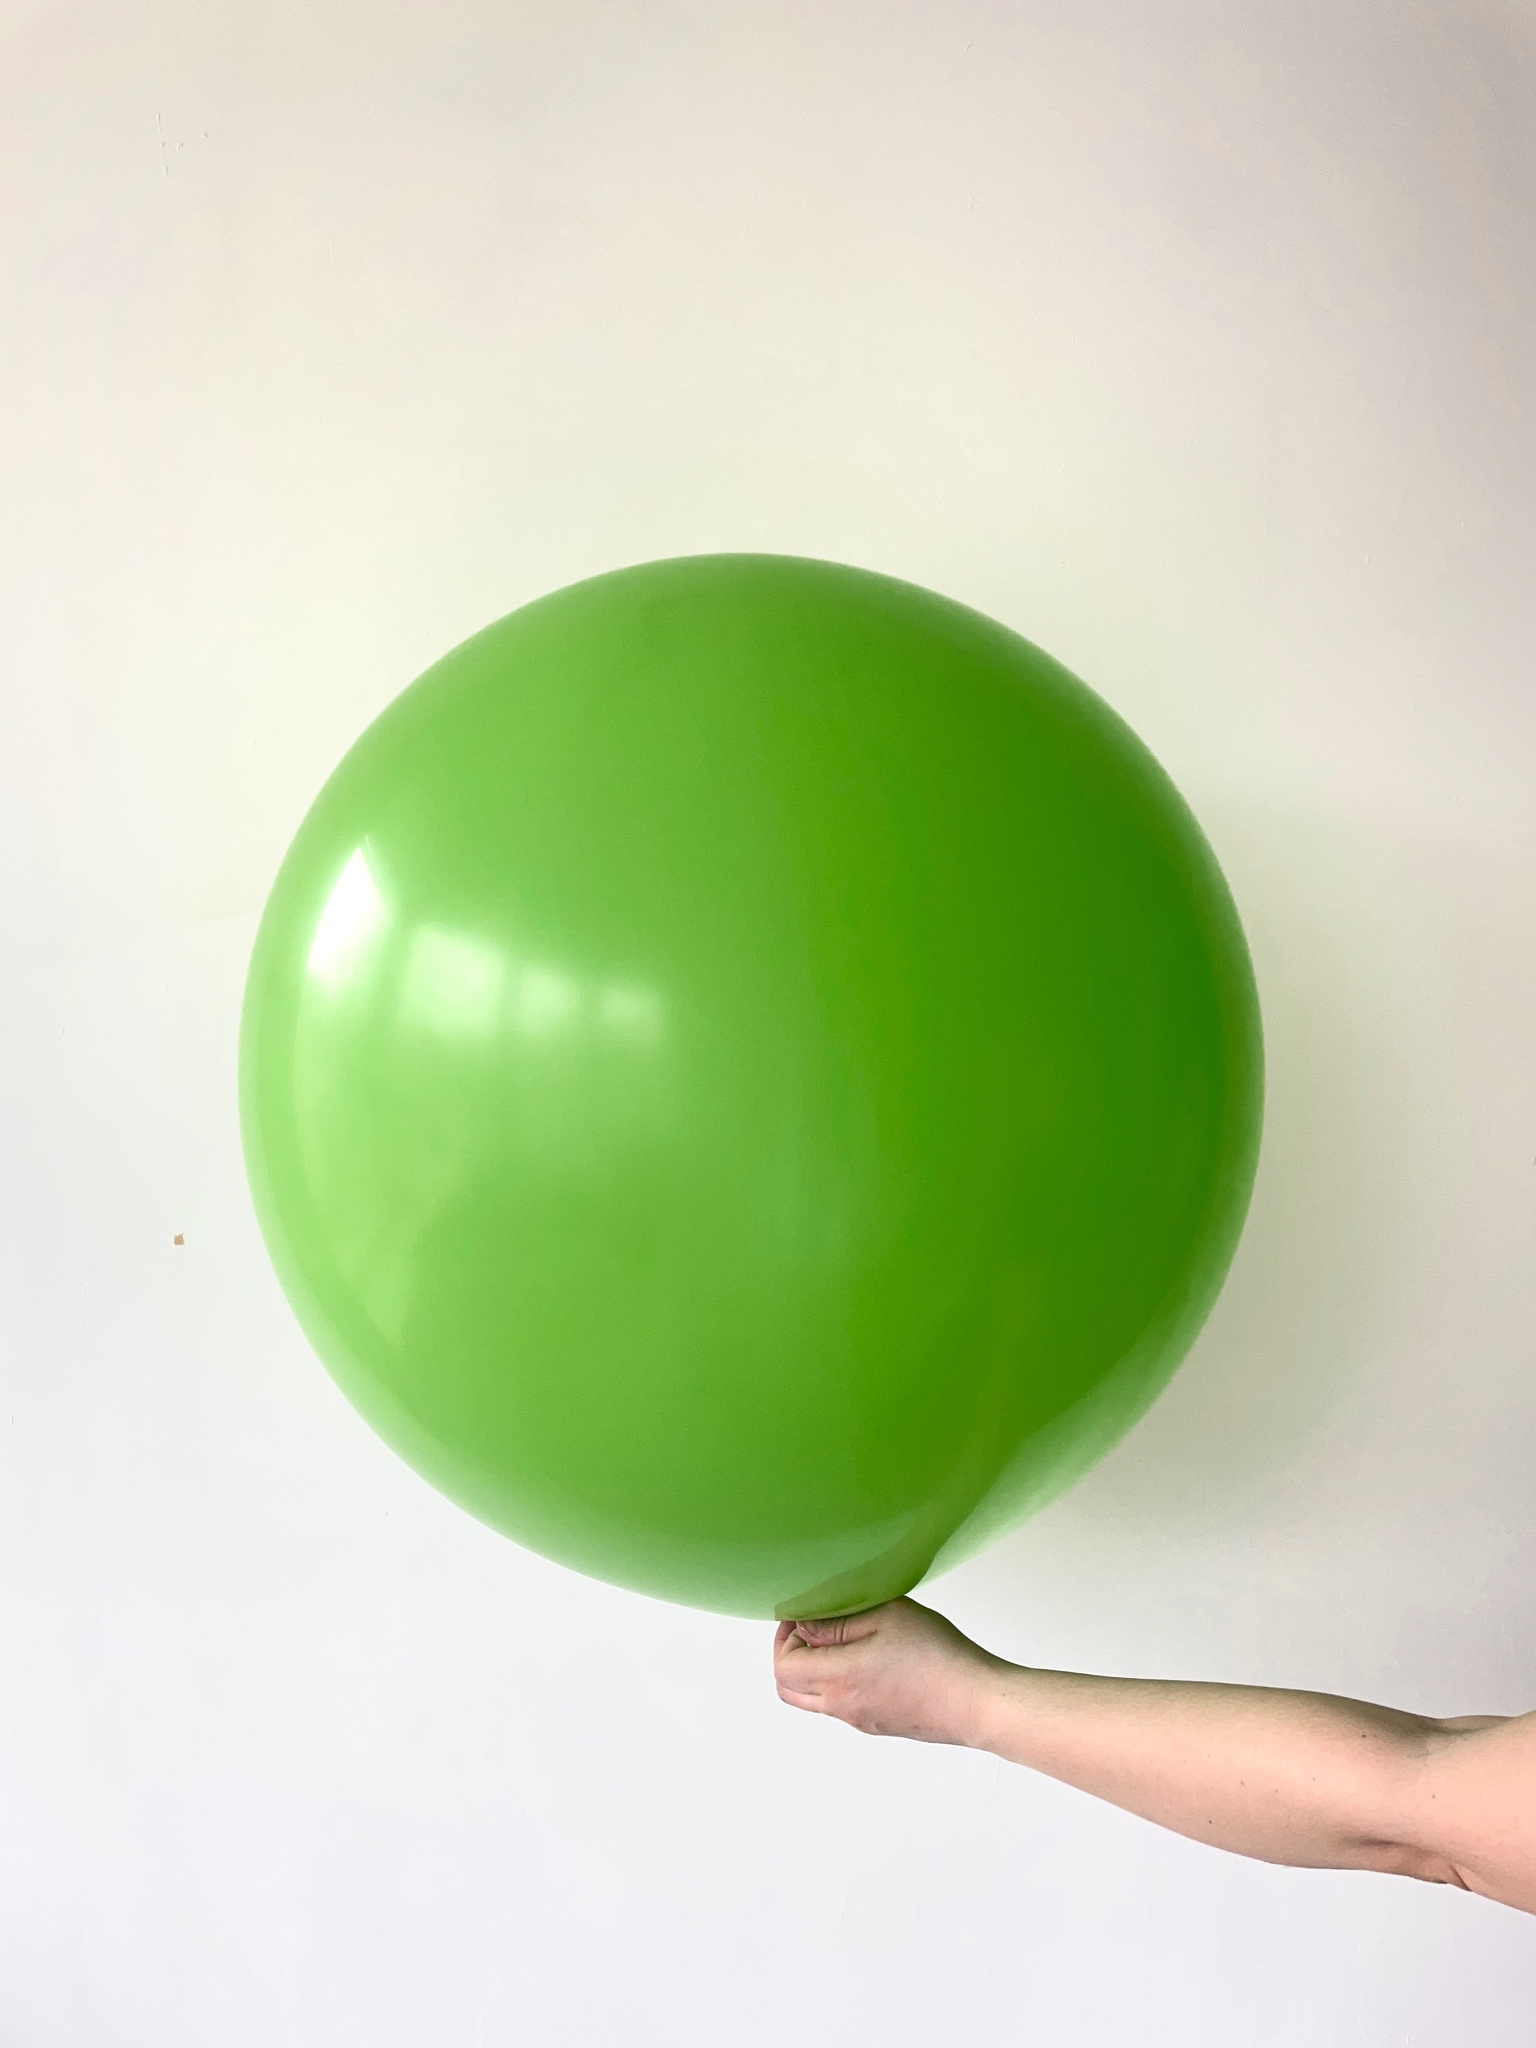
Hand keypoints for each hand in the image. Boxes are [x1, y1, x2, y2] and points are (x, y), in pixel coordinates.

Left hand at [773, 1597, 1004, 1746]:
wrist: (976, 1702)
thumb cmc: (936, 1656)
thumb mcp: (885, 1616)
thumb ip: (838, 1620)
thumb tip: (804, 1626)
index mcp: (838, 1678)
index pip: (783, 1666)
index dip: (785, 1636)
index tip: (805, 1613)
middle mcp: (842, 1706)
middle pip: (789, 1688)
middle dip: (791, 1654)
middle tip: (812, 1627)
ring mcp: (860, 1720)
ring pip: (814, 1699)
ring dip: (813, 1670)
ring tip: (843, 1639)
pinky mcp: (879, 1724)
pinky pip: (841, 1705)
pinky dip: (837, 1682)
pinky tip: (869, 1658)